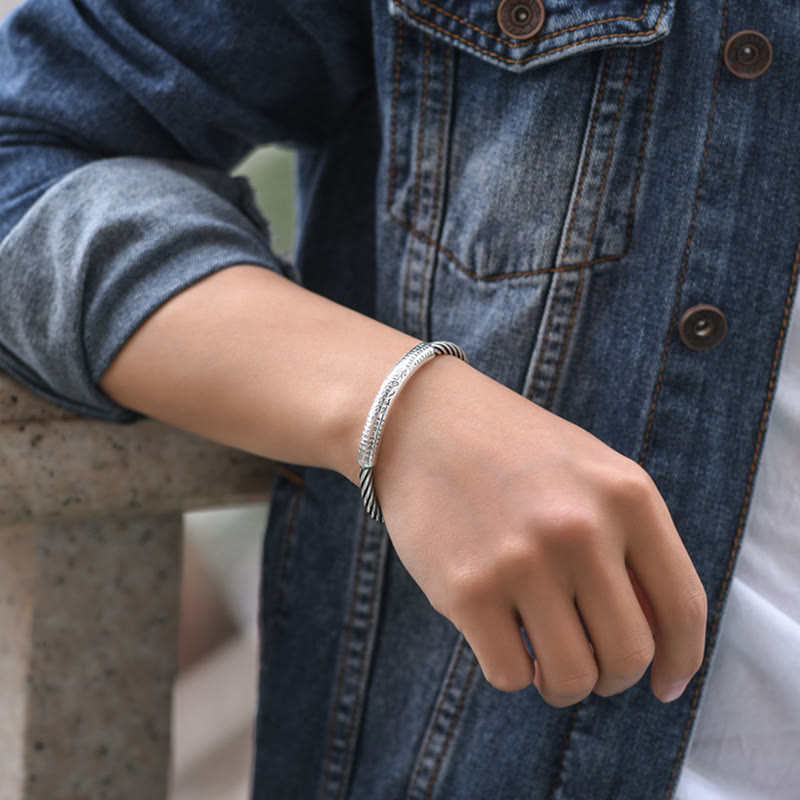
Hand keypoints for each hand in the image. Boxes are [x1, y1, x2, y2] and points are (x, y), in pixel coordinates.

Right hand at [373, 356, 705, 706]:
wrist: (422, 421)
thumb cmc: (513, 451)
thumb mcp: (591, 472)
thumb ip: (632, 541)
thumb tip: (657, 637)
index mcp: (626, 496)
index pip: (682, 608)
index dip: (680, 662)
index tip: (665, 685)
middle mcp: (580, 529)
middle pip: (629, 655)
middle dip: (612, 677)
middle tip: (589, 665)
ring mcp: (522, 560)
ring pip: (572, 678)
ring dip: (562, 684)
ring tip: (545, 662)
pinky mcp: (466, 589)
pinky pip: (509, 674)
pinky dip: (513, 672)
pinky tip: (502, 639)